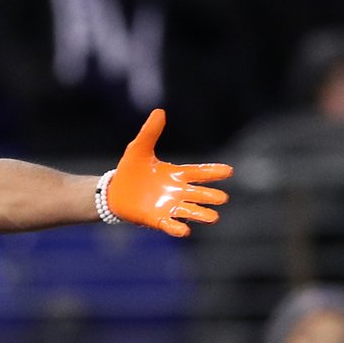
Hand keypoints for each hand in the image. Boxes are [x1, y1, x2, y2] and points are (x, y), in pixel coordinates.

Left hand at [105, 110, 230, 237]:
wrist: (114, 190)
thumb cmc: (130, 169)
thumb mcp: (139, 148)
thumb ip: (150, 132)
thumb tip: (160, 111)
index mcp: (176, 174)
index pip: (198, 172)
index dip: (213, 172)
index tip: (229, 171)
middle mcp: (177, 191)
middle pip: (198, 194)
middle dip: (210, 196)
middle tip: (222, 198)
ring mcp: (168, 206)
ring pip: (189, 211)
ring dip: (201, 214)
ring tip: (214, 217)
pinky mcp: (156, 219)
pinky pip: (169, 224)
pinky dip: (177, 228)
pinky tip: (186, 231)